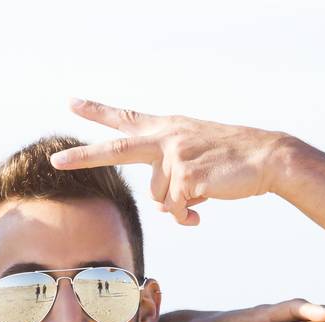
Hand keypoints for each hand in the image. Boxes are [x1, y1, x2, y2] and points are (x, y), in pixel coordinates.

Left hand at [51, 98, 293, 224]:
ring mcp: (175, 157)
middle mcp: (166, 138)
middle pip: (117, 151)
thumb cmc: (229, 161)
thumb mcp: (191, 159)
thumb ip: (165, 175)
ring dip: (179, 204)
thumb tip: (158, 205)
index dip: (97, 111)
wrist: (268, 158)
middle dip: (83, 157)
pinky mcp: (187, 177)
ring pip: (159, 198)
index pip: (126, 118)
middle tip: (55, 161)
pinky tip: (208, 201)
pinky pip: (175, 211)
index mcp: (167, 129)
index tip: (71, 102)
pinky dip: (188, 216)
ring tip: (205, 188)